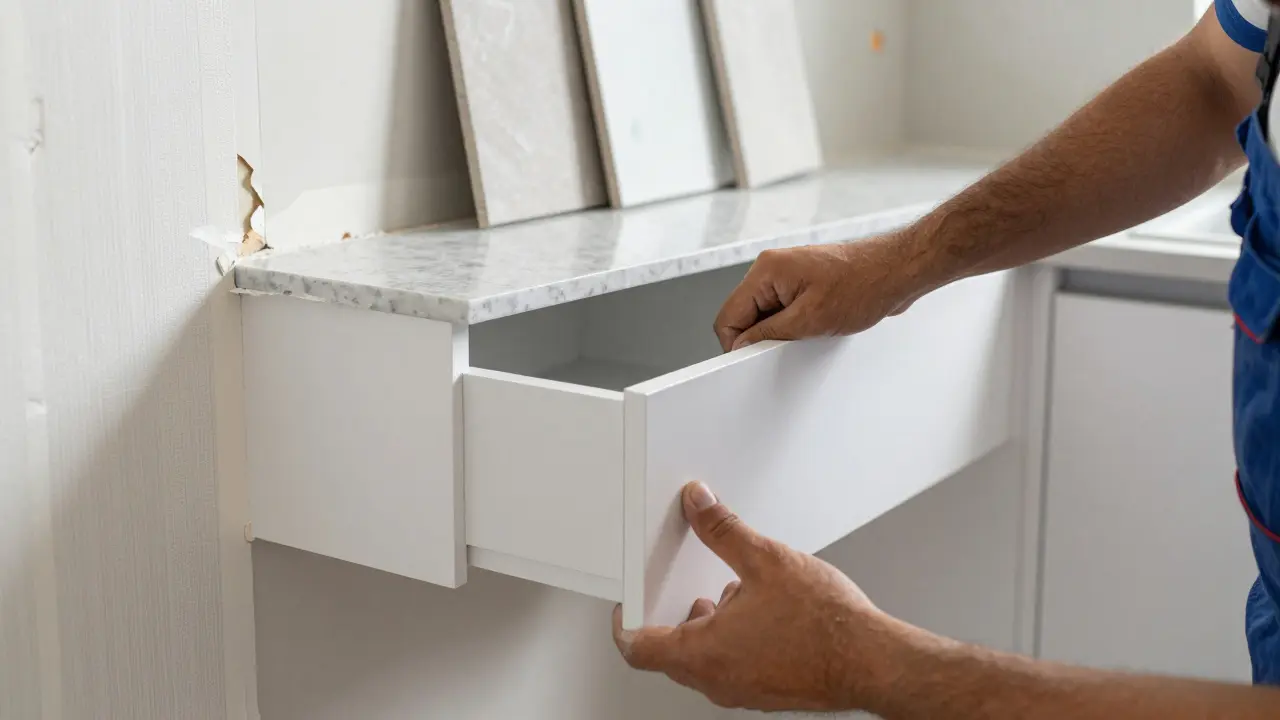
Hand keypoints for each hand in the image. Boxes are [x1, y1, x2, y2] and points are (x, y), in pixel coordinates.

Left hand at [611, 482, 906, 712]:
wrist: (873, 660)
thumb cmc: (827, 625)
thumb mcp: (766, 559)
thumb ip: (723, 530)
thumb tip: (698, 505)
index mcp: (703, 653)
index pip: (637, 647)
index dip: (623, 622)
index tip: (626, 604)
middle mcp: (717, 680)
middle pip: (669, 653)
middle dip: (671, 616)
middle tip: (676, 587)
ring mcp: (742, 690)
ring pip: (704, 659)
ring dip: (707, 626)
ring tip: (733, 593)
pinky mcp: (767, 691)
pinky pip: (732, 666)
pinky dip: (733, 639)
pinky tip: (763, 613)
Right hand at [713, 233, 933, 351]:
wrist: (898, 270)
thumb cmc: (864, 284)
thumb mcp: (810, 320)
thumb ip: (768, 334)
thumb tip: (743, 345)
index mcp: (767, 270)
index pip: (729, 314)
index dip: (736, 343)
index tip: (750, 361)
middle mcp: (773, 268)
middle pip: (744, 314)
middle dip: (760, 336)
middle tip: (786, 349)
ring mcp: (788, 275)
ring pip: (764, 314)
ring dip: (779, 331)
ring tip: (809, 334)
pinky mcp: (803, 283)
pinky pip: (784, 310)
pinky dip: (794, 325)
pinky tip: (815, 328)